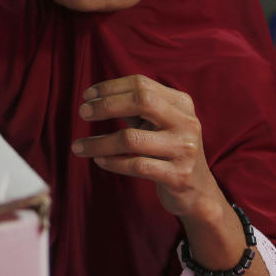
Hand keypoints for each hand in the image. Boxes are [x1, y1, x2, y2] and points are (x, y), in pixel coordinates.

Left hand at [71, 74, 223, 219]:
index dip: (111, 87)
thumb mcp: (157, 123)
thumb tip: (94, 97)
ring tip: (78, 146)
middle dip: (106, 105)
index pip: (141, 84)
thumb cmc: (168, 149)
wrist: (197, 190)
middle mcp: (186, 122)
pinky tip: (99, 160)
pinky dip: (112, 162)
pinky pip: (136, 165)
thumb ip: (134, 108)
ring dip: (99, 143)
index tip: (87, 95)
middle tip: (82, 112)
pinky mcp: (178, 176)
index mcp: (181, 103)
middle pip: (141, 102)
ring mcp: (184, 149)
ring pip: (131, 139)